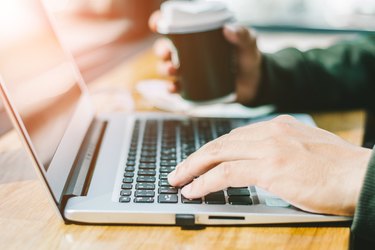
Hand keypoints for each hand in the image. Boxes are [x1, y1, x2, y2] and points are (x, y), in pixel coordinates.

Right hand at [148, 11, 261, 103]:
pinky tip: (173, 88)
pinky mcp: (192, 86)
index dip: (160, 22)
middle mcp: (189, 52)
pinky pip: (176, 87)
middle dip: (161, 50)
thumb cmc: (248, 58)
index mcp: (198, 35)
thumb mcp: (249, 44)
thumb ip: (243, 35)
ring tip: (174, 71)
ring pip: (167, 68)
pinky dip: (172, 88)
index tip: (156, 23)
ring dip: (164, 69)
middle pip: (165, 48)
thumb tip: (228, 29)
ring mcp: (189, 70)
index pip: (174, 25)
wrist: (254, 83)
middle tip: (167, 54)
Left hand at [168, 115, 371, 215]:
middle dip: (195, 158)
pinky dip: (205, 182)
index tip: (199, 160)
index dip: (212, 150)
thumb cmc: (338, 168)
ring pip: (218, 155)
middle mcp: (270, 132)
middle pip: (220, 143)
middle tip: (178, 170)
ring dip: (193, 169)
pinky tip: (194, 191)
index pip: (234, 136)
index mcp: (278, 126)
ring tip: (178, 181)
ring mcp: (269, 148)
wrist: (362, 175)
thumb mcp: (306, 148)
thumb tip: (262, 160)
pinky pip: (226, 173)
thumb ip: (281, 148)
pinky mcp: (270, 168)